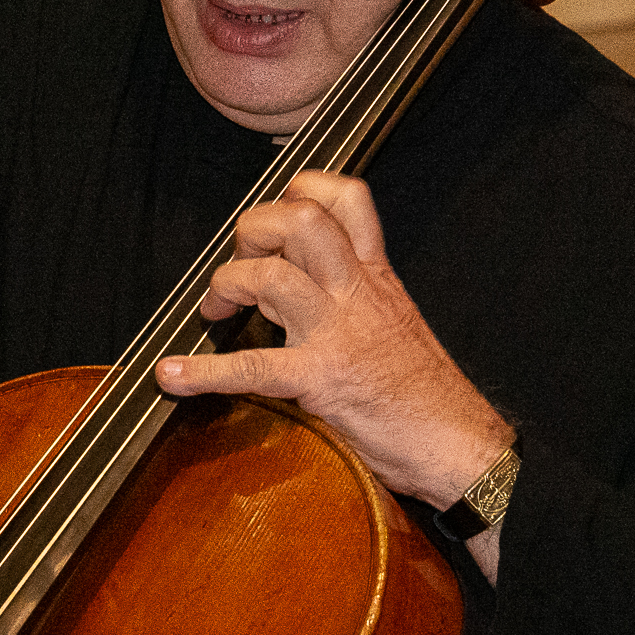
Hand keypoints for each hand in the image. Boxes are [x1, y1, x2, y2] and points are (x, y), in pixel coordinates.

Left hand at [154, 172, 512, 575]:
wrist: (462, 445)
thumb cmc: (429, 397)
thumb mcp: (395, 326)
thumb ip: (351, 300)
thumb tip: (295, 292)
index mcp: (376, 279)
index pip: (346, 199)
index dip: (302, 189)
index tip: (276, 213)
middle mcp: (357, 295)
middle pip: (302, 221)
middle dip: (254, 230)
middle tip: (240, 265)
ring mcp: (339, 335)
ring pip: (273, 277)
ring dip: (228, 285)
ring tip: (215, 311)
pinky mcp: (323, 381)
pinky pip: (254, 368)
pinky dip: (204, 371)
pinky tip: (172, 375)